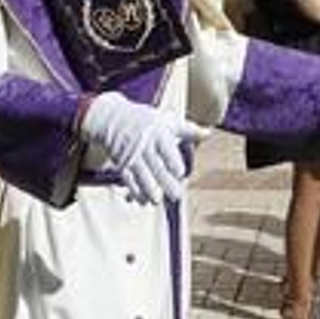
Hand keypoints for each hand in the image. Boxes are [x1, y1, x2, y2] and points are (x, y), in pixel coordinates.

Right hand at [79, 93, 209, 203]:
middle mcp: (145, 145)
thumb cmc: (145, 120)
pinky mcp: (123, 164)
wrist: (112, 118)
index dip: (173, 161)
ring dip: (148, 189)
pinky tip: (143, 200)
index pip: (166, 149)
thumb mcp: (167, 120)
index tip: (180, 173)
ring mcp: (133, 156)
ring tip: (156, 200)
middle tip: (175, 195)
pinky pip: (128, 179)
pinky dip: (135, 191)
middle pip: (155, 165)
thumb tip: (207, 133)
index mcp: (159, 134)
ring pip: (141, 174)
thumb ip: (188, 129)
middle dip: (164, 181)